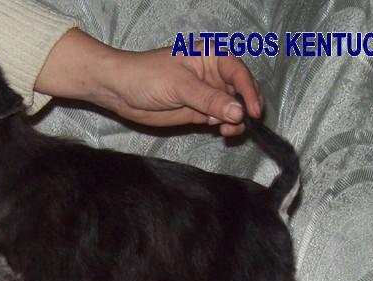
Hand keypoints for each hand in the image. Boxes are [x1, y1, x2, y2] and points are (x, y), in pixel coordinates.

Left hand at [36, 29, 262, 135]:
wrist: (120, 91)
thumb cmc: (147, 76)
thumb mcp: (181, 85)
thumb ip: (209, 99)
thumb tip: (238, 111)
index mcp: (211, 56)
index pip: (239, 72)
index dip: (249, 91)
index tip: (253, 111)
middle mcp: (213, 74)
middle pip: (241, 91)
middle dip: (245, 107)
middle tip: (243, 124)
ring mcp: (207, 94)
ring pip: (232, 108)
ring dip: (235, 120)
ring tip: (227, 131)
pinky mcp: (198, 112)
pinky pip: (219, 119)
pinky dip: (224, 126)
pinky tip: (221, 131)